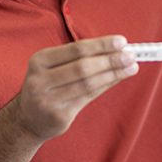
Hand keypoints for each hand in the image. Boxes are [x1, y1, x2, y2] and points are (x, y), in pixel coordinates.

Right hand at [12, 35, 137, 140]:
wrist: (28, 119)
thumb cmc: (48, 85)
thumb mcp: (53, 67)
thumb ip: (79, 57)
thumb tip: (116, 48)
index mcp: (39, 60)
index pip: (75, 49)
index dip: (100, 45)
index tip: (122, 42)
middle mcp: (39, 80)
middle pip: (83, 67)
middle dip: (110, 60)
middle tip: (131, 55)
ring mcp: (48, 100)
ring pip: (88, 83)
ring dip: (113, 73)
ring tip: (132, 67)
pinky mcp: (59, 116)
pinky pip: (89, 97)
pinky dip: (107, 85)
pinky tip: (119, 78)